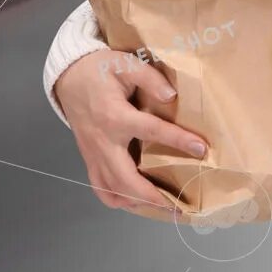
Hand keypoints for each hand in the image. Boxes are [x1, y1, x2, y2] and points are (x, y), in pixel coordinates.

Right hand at [53, 51, 207, 215]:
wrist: (69, 77)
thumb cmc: (100, 70)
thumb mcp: (126, 63)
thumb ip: (150, 79)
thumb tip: (171, 96)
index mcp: (115, 116)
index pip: (152, 131)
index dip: (178, 141)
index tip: (202, 150)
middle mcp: (103, 141)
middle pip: (125, 178)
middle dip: (152, 196)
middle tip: (179, 205)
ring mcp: (94, 153)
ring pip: (111, 189)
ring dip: (136, 202)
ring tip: (163, 208)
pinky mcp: (89, 159)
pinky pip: (100, 187)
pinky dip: (117, 199)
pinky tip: (137, 201)